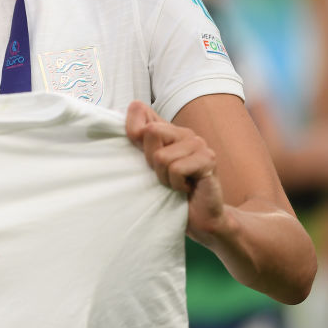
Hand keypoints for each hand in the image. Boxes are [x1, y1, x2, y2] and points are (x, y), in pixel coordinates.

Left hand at [125, 101, 225, 243]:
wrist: (199, 218)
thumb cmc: (169, 193)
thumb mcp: (146, 166)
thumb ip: (136, 142)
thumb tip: (118, 121)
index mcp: (166, 130)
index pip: (138, 109)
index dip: (132, 132)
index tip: (141, 155)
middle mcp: (183, 132)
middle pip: (150, 132)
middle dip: (150, 160)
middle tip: (164, 174)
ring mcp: (198, 144)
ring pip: (162, 156)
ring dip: (164, 177)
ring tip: (176, 183)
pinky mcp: (208, 159)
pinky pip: (177, 169)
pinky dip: (176, 184)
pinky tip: (186, 188)